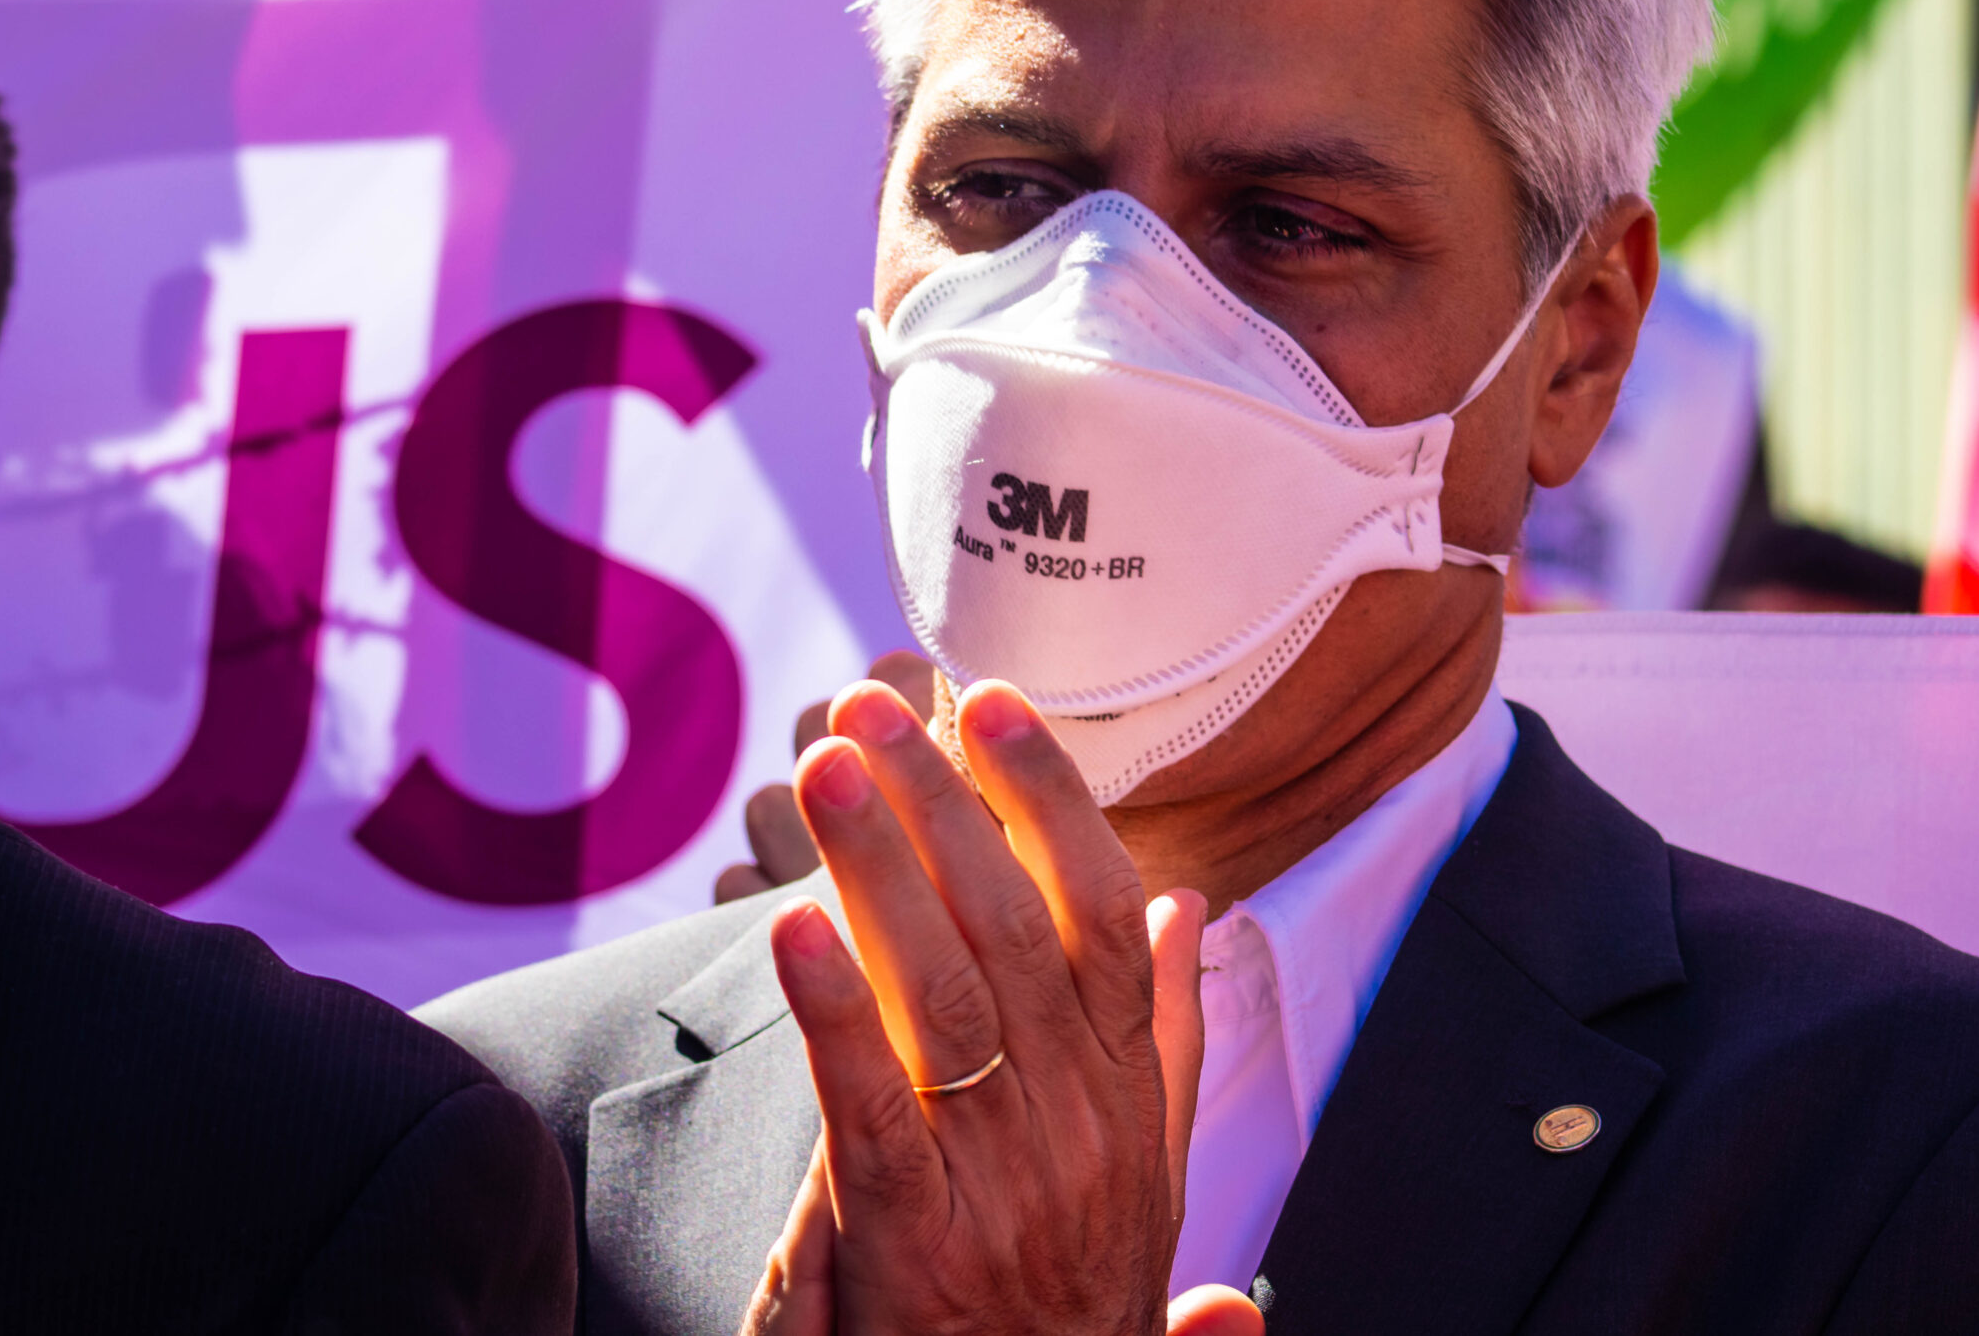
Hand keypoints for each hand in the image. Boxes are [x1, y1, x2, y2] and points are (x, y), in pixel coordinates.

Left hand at [736, 676, 1260, 1335]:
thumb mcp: (1150, 1173)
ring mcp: (1001, 1184)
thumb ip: (1165, 1042)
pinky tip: (796, 924)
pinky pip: (877, 1108)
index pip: (1102, 907)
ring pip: (946, 991)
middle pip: (1013, 924)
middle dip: (940, 801)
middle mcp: (1077, 1124)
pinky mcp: (916, 1245)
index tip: (994, 703)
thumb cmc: (1073, 1301)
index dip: (1050, 795)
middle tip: (871, 707)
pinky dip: (836, 1010)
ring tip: (830, 768)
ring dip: (882, 865)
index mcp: (1129, 1094)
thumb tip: (1182, 905)